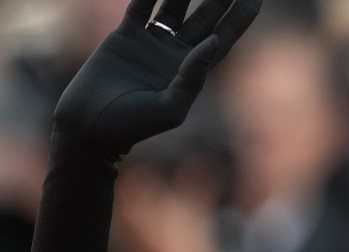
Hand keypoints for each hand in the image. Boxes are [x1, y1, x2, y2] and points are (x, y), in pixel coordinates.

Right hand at [52, 0, 259, 156]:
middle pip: (205, 16)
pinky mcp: (125, 36)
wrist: (91, 126)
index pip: (224, 37)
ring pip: (174, 7)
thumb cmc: (134, 125)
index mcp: (194, 72)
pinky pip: (140, 7)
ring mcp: (151, 43)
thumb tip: (214, 41)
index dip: (241, 17)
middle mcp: (176, 54)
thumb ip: (193, 76)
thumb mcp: (171, 107)